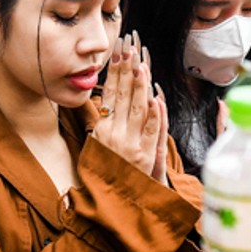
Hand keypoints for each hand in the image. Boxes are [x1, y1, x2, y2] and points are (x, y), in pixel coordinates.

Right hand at [92, 34, 168, 180]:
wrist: (112, 205)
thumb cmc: (104, 176)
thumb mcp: (96, 150)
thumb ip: (102, 128)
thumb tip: (105, 105)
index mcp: (102, 131)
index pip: (110, 94)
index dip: (115, 72)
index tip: (119, 53)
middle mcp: (114, 136)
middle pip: (123, 96)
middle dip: (127, 69)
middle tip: (130, 46)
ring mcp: (130, 145)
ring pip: (137, 108)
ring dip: (139, 84)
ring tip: (140, 62)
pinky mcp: (145, 156)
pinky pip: (151, 130)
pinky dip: (153, 114)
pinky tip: (154, 97)